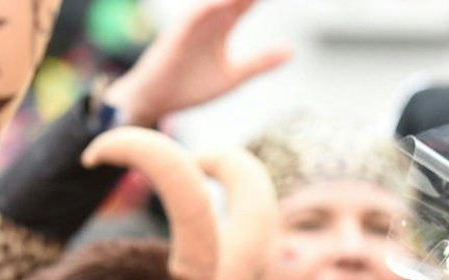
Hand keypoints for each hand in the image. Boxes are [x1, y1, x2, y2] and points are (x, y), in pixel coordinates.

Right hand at [102, 0, 290, 127]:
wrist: (157, 101)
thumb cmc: (190, 86)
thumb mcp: (233, 76)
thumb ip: (260, 62)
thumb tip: (292, 51)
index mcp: (224, 24)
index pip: (249, 0)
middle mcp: (210, 17)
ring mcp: (193, 23)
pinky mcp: (178, 35)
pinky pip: (195, 15)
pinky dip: (211, 6)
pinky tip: (228, 3)